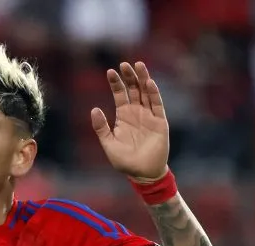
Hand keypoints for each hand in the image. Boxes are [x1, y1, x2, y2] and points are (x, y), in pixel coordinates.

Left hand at [91, 62, 169, 179]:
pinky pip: (157, 105)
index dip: (116, 83)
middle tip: (124, 64)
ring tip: (138, 65)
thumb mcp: (108, 143)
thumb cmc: (124, 160)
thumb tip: (94, 109)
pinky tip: (149, 83)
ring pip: (146, 93)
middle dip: (129, 76)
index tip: (110, 71)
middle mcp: (137, 112)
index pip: (120, 95)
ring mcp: (149, 115)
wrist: (142, 172)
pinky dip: (153, 94)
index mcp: (124, 116)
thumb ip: (101, 127)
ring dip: (142, 79)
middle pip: (133, 89)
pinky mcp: (160, 121)